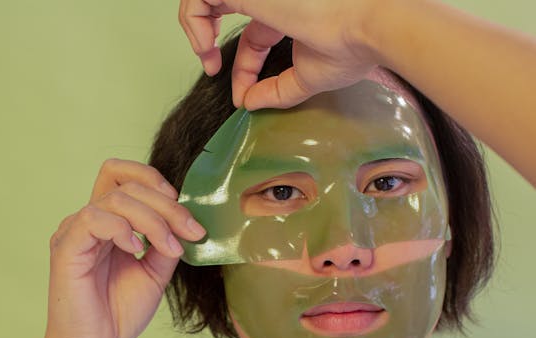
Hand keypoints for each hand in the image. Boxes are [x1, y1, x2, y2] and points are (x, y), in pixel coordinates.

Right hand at [42, 159, 205, 337]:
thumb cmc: (117, 313)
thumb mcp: (154, 273)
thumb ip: (165, 243)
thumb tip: (187, 221)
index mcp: (107, 222)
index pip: (122, 175)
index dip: (155, 181)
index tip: (185, 215)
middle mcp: (89, 221)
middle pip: (127, 185)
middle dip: (167, 205)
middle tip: (192, 231)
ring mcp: (75, 231)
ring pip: (116, 199)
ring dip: (152, 219)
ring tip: (169, 248)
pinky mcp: (66, 246)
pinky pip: (93, 218)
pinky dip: (122, 229)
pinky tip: (135, 250)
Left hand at [178, 0, 380, 108]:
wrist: (369, 25)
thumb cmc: (353, 47)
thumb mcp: (308, 76)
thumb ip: (277, 90)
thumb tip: (248, 104)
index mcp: (287, 12)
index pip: (252, 38)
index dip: (242, 69)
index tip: (242, 97)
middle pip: (225, 9)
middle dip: (207, 38)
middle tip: (209, 65)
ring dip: (195, 27)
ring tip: (205, 56)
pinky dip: (192, 22)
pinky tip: (205, 48)